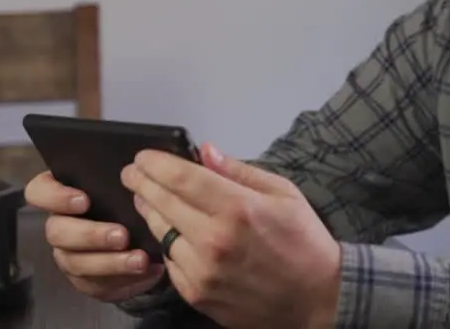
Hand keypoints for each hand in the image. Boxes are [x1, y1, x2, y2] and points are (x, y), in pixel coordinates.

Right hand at [23, 170, 164, 302]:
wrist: (143, 235)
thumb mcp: (127, 181)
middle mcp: (59, 224)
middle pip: (56, 232)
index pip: (39, 191)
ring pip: (75, 262)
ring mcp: (68, 254)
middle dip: (91, 235)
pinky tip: (145, 273)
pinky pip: (94, 284)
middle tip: (122, 235)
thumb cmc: (129, 198)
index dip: (55, 196)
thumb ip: (126, 174)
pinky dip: (121, 280)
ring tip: (140, 259)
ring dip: (110, 262)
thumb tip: (140, 166)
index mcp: (62, 193)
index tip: (84, 200)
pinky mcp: (84, 279)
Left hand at [121, 143, 341, 328]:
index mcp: (238, 209)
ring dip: (151, 213)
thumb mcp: (283, 192)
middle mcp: (214, 240)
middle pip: (162, 203)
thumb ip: (239, 171)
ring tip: (147, 199)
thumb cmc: (304, 241)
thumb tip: (204, 152)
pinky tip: (171, 232)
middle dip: (142, 183)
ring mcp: (202, 271)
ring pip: (160, 234)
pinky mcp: (197, 295)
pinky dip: (167, 244)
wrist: (316, 298)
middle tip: (132, 173)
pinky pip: (170, 262)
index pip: (181, 178)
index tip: (143, 156)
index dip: (155, 164)